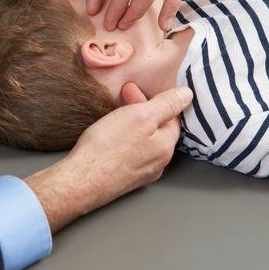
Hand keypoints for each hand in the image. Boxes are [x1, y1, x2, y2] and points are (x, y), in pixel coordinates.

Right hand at [25, 84, 192, 232]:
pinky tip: (111, 137)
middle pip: (157, 129)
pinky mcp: (125, 178)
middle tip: (122, 97)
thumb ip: (166, 104)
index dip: (154, 98)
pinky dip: (124, 140)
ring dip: (133, 125)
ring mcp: (142, 173)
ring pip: (144, 141)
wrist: (80, 180)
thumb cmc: (108, 147)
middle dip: (142, 110)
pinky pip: (131, 153)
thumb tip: (188, 95)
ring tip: (115, 115)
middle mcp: (158, 162)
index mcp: (166, 146)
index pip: (171, 116)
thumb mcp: (140, 116)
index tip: (134, 89)